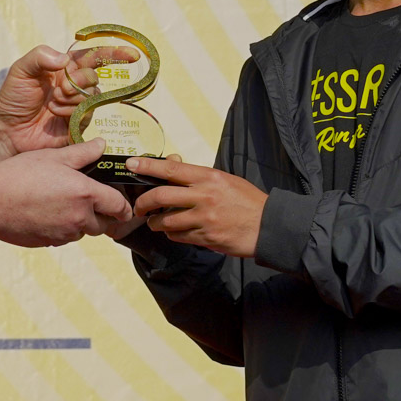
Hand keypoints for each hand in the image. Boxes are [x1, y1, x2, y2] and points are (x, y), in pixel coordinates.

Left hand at [0, 43, 141, 155]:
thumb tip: (66, 59)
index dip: (113, 54)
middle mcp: (74, 85)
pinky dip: (71, 111)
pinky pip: (87, 112)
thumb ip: (40, 57)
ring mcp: (78, 104)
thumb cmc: (13, 99)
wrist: (8, 131)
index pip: (93, 56)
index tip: (132, 55)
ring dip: (71, 97)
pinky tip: (55, 114)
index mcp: (63, 68)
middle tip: (59, 89)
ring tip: (51, 104)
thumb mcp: (20, 71)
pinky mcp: (79, 123)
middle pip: (93, 75)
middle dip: (79, 81)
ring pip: (92, 94)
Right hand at [0, 140, 133, 246]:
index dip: (124, 208)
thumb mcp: (53, 157)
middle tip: (88, 202)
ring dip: (79, 223)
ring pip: (81, 232)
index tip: (124, 208)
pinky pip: (62, 238)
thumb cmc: (20, 174)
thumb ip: (82, 153)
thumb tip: (102, 145)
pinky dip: (60, 229)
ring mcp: (63, 233)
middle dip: (101, 216)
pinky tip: (44, 213)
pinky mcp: (47, 242)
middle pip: (103, 225)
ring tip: (60, 204)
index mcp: (85, 194)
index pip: (119, 207)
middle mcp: (78, 218)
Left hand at [129, 157, 266, 257]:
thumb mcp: (225, 180)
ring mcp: (204, 218)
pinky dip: (172, 234)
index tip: (132, 164)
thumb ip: (199, 177)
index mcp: (208, 177)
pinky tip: (174, 231)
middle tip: (138, 207)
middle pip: (161, 195)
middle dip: (143, 202)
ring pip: (165, 220)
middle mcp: (204, 196)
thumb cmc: (247, 201)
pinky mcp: (206, 237)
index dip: (148, 166)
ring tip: (155, 222)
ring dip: (155, 223)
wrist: (268, 226)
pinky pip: (178, 236)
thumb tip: (173, 169)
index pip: (172, 168)